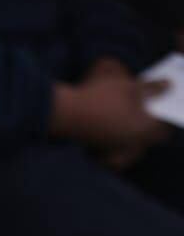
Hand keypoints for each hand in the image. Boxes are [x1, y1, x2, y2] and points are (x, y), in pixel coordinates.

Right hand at [50, 67, 171, 154]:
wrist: (65, 113)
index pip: (164, 128)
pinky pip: (115, 150)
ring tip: (130, 120)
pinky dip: (118, 142)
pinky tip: (113, 127)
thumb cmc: (101, 98)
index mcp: (143, 129)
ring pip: (131, 147)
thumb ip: (152, 88)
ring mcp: (113, 148)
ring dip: (134, 137)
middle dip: (150, 130)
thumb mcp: (130, 86)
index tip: (163, 107)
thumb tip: (169, 85)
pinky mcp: (98, 148)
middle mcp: (131, 143)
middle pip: (148, 141)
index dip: (166, 118)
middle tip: (148, 113)